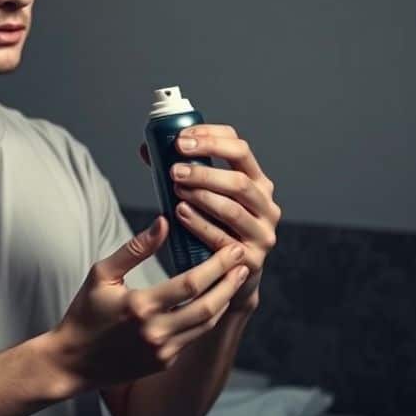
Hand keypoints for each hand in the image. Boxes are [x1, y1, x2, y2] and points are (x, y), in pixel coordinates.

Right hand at [49, 219, 252, 392]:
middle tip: (245, 261)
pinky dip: (206, 317)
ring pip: (206, 324)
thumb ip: (134, 249)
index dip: (217, 265)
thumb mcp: (101, 275)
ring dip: (224, 300)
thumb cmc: (84, 314)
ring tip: (236, 278)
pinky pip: (194, 337)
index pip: (191, 284)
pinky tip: (213, 300)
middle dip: (231, 282)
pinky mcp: (164, 362)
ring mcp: (163, 351)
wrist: (72, 363)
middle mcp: (156, 332)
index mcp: (140, 307)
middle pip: (208, 306)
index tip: (233, 248)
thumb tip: (163, 223)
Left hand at [139, 124, 280, 312]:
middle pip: (239, 181)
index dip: (212, 139)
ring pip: (232, 209)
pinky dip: (199, 224)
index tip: (180, 139)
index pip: (241, 149)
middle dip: (204, 171)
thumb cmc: (214, 227)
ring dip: (201, 196)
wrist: (229, 276)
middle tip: (174, 169)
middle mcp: (267, 205)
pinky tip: (180, 214)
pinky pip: (223, 239)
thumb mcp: (206, 197)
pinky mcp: (252, 259)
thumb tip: (149, 149)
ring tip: (175, 189)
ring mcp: (262, 233)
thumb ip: (184, 173)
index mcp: (258, 182)